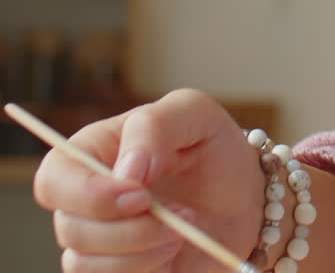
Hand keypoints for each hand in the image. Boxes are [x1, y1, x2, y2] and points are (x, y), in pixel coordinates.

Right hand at [33, 89, 263, 272]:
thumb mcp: (194, 114)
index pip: (53, 179)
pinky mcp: (118, 269)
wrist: (244, 194)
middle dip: (127, 229)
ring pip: (84, 263)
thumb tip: (125, 170)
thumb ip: (153, 127)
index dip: (86, 194)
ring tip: (185, 228)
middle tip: (180, 213)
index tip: (140, 195)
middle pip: (69, 227)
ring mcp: (98, 239)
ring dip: (143, 250)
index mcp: (93, 153)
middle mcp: (85, 199)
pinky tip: (176, 248)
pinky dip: (147, 269)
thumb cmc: (212, 146)